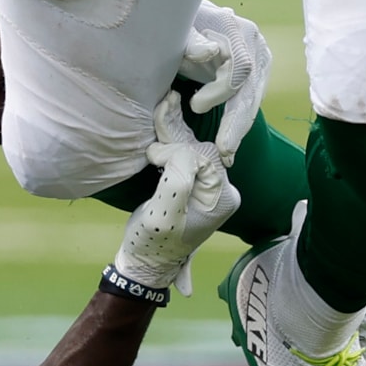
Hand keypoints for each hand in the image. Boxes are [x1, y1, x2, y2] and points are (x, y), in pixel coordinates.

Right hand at [109, 94, 238, 296]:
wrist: (143, 262)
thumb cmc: (153, 243)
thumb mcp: (163, 215)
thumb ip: (177, 180)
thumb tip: (179, 150)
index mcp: (222, 198)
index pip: (205, 157)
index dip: (179, 152)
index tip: (154, 158)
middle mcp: (220, 190)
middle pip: (200, 149)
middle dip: (177, 135)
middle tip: (162, 106)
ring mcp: (206, 187)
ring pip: (190, 149)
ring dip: (173, 133)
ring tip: (165, 103)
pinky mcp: (189, 184)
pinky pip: (183, 156)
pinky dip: (171, 140)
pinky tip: (164, 119)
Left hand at [177, 0, 271, 162]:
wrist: (188, 14)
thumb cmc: (180, 21)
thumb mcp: (181, 26)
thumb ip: (192, 40)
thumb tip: (210, 52)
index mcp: (237, 30)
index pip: (240, 67)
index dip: (219, 91)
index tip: (195, 106)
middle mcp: (254, 43)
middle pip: (251, 87)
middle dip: (237, 121)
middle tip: (224, 149)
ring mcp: (258, 57)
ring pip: (252, 97)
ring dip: (238, 126)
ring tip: (227, 152)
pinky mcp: (255, 70)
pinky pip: (248, 99)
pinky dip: (238, 120)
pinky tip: (229, 140)